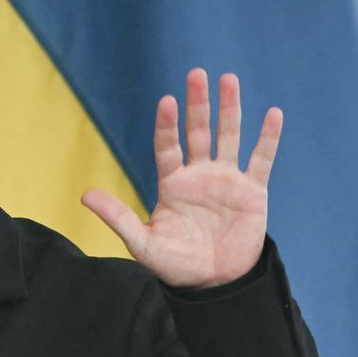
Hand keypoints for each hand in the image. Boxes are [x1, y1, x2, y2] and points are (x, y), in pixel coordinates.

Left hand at [81, 69, 282, 289]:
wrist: (213, 283)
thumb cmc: (175, 264)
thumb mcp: (142, 243)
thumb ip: (118, 217)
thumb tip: (84, 196)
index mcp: (172, 183)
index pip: (168, 146)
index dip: (167, 125)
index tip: (167, 101)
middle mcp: (199, 175)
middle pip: (198, 132)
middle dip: (198, 104)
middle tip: (196, 74)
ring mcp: (227, 180)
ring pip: (228, 136)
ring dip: (229, 109)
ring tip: (228, 79)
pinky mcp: (253, 192)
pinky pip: (261, 160)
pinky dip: (268, 138)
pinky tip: (273, 114)